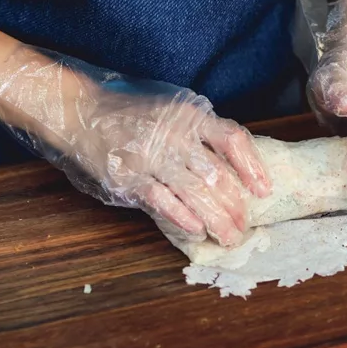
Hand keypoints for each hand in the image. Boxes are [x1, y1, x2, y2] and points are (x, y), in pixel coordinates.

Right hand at [0, 47, 270, 246]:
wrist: (82, 112)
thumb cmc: (134, 114)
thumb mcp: (173, 110)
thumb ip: (200, 134)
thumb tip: (235, 170)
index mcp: (190, 116)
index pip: (232, 139)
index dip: (252, 167)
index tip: (264, 191)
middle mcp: (174, 135)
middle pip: (216, 175)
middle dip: (235, 207)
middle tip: (244, 227)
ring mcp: (150, 156)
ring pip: (194, 192)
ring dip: (216, 219)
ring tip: (229, 237)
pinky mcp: (129, 177)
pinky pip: (162, 200)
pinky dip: (182, 217)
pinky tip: (197, 230)